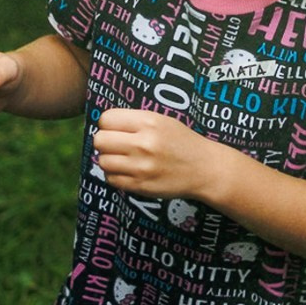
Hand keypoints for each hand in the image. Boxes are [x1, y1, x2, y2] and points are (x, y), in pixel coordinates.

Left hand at [92, 108, 222, 198]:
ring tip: (122, 160)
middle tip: (116, 146)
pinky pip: (111, 179)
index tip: (116, 130)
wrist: (205, 169)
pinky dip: (115, 176)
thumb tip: (104, 126)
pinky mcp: (140, 186)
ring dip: (109, 160)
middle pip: (100, 140)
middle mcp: (143, 143)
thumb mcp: (162, 121)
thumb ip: (135, 121)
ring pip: (103, 161)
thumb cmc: (182, 142)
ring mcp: (141, 166)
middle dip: (105, 143)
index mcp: (149, 122)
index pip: (106, 119)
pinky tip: (128, 172)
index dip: (108, 125)